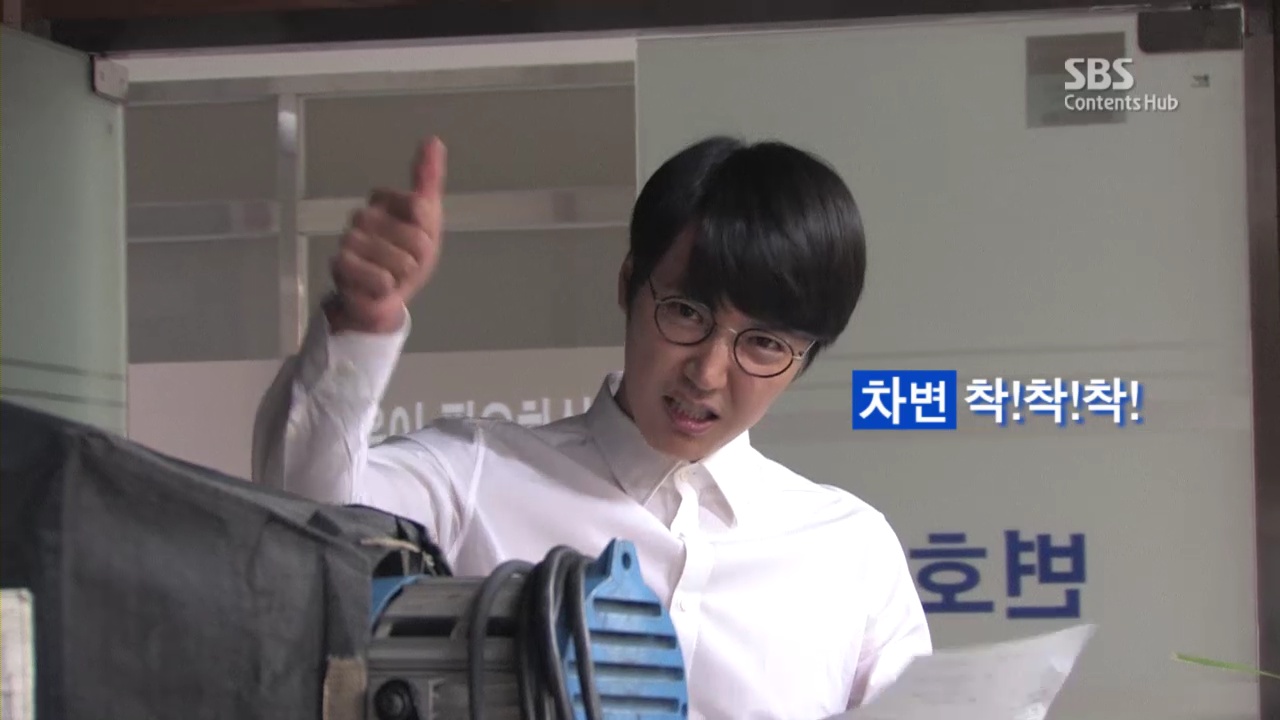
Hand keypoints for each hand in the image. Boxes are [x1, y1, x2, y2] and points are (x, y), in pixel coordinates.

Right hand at [326, 137, 446, 333]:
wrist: (384, 298)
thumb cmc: (406, 258)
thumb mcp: (427, 221)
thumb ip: (428, 180)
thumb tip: (433, 140)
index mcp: (383, 200)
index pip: (421, 207)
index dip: (427, 230)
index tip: (418, 237)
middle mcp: (363, 216)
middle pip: (416, 238)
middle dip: (418, 258)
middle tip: (404, 263)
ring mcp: (349, 240)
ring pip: (400, 261)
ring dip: (403, 276)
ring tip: (391, 275)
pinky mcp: (340, 266)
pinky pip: (381, 278)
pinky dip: (386, 287)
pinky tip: (377, 286)